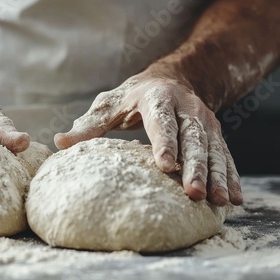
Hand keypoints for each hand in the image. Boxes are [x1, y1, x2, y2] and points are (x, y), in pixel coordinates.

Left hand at [54, 70, 242, 205]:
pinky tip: (231, 199)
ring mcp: (204, 123)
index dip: (164, 142)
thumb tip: (59, 143)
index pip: (161, 121)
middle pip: (192, 139)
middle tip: (193, 192)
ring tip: (216, 201)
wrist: (174, 78)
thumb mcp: (110, 104)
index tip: (165, 164)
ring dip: (215, 176)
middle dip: (194, 166)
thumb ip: (89, 126)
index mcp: (158, 100)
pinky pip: (225, 157)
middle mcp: (187, 109)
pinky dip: (229, 177)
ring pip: (213, 150)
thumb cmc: (134, 96)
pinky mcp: (215, 135)